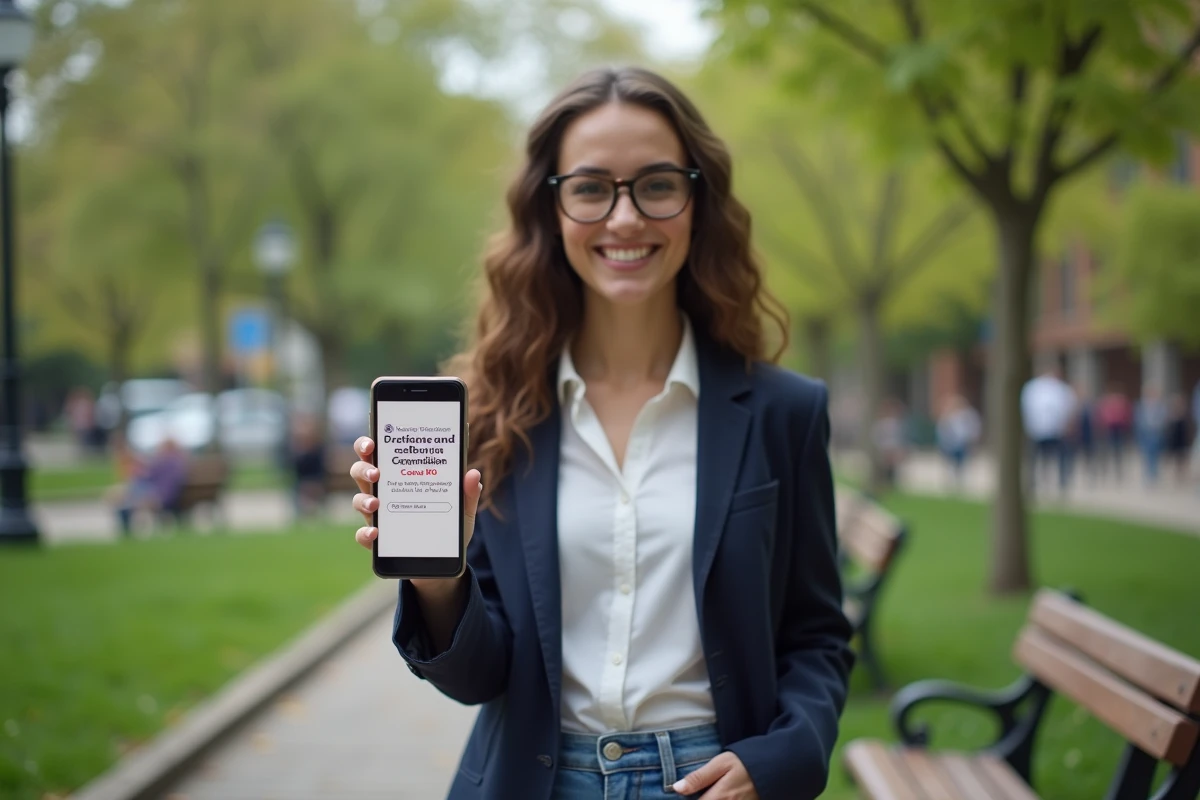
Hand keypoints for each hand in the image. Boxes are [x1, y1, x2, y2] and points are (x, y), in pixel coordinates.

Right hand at [349, 436, 483, 567]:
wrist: (445, 560)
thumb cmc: (449, 526)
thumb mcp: (462, 509)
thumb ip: (468, 492)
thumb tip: (474, 474)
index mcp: (402, 477)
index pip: (381, 454)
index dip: (370, 444)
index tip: (373, 442)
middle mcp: (385, 493)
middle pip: (361, 472)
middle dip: (363, 468)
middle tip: (375, 473)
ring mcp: (379, 516)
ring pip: (358, 500)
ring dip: (364, 499)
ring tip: (376, 504)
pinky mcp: (378, 541)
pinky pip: (364, 535)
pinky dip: (366, 534)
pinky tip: (375, 533)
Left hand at [672, 752, 758, 798]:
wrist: (776, 768)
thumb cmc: (746, 762)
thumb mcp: (721, 763)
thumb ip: (699, 777)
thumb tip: (676, 788)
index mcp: (719, 797)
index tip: (683, 795)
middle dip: (701, 798)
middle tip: (701, 790)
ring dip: (711, 799)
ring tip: (711, 791)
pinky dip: (720, 799)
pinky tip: (719, 794)